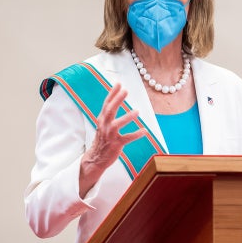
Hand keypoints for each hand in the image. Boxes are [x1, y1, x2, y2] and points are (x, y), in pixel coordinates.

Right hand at [79, 83, 146, 197]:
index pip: (106, 104)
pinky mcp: (116, 145)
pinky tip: (145, 131)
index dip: (112, 93)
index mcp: (102, 120)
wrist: (96, 158)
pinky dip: (136, 134)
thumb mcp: (102, 125)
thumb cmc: (102, 140)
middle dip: (117, 100)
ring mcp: (110, 135)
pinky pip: (127, 138)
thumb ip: (108, 114)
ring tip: (137, 111)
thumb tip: (114, 100)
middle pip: (110, 110)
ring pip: (117, 124)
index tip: (119, 84)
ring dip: (127, 117)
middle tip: (125, 91)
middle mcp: (104, 126)